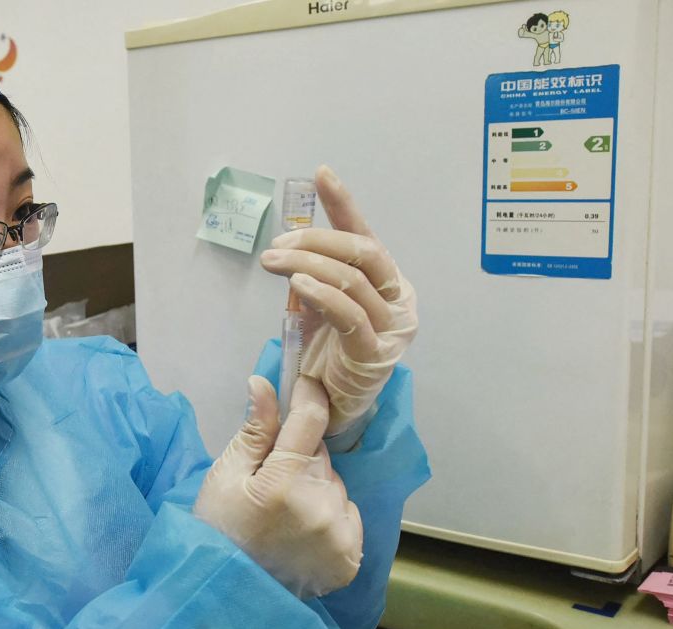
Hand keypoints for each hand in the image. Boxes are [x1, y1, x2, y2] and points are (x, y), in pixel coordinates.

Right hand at [193, 375, 362, 599]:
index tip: (305, 383)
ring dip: (317, 489)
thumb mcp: (225, 476)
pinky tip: (304, 534)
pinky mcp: (350, 558)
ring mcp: (339, 535)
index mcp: (284, 483)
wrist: (226, 594)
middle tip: (272, 482)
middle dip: (300, 459)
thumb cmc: (219, 530)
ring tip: (285, 515)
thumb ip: (254, 431)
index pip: (311, 419)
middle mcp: (320, 507)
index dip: (309, 395)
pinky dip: (331, 517)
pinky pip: (348, 514)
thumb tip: (264, 383)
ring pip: (335, 485)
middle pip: (321, 456)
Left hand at [260, 165, 417, 435]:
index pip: (365, 236)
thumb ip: (315, 275)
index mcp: (389, 282)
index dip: (343, 205)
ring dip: (307, 265)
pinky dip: (322, 294)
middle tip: (278, 244)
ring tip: (274, 261)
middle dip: (316, 240)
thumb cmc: (331, 355)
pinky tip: (298, 285)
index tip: (320, 175)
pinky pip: (349, 315)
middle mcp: (398, 299)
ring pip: (351, 280)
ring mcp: (391, 327)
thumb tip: (290, 246)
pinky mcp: (374, 354)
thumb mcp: (320, 305)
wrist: (336, 409)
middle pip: (362, 253)